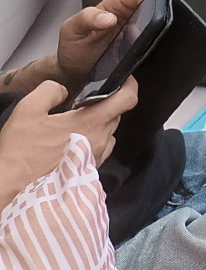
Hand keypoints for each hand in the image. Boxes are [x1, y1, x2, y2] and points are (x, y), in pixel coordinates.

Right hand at [0, 78, 137, 210]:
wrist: (8, 190)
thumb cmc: (19, 151)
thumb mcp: (28, 110)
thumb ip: (50, 90)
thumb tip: (64, 91)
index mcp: (90, 124)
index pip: (127, 100)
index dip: (129, 85)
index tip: (124, 79)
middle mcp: (99, 143)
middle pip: (117, 116)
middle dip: (108, 105)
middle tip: (88, 101)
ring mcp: (95, 161)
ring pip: (109, 135)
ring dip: (100, 125)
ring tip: (78, 122)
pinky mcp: (87, 174)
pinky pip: (100, 151)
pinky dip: (93, 142)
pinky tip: (72, 142)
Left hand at [54, 0, 149, 87]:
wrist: (73, 70)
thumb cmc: (72, 46)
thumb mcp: (73, 30)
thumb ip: (87, 19)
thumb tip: (109, 17)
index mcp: (113, 5)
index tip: (153, 4)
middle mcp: (127, 15)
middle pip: (151, 7)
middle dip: (156, 14)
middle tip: (152, 27)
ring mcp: (134, 32)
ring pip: (154, 25)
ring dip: (155, 32)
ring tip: (146, 42)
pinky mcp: (137, 47)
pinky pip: (150, 43)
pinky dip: (151, 46)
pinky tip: (145, 52)